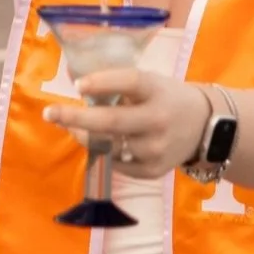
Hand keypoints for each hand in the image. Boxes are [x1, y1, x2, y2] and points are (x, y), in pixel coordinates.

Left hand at [43, 69, 212, 179]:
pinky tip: (104, 141)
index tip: (77, 85)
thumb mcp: (151, 83)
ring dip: (85, 135)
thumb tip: (78, 88)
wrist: (204, 128)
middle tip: (49, 113)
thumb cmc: (166, 98)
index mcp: (157, 90)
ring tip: (74, 126)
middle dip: (75, 118)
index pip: (130, 82)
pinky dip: (104, 151)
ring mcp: (155, 149)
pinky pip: (115, 163)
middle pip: (111, 122)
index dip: (103, 82)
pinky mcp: (152, 171)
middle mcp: (157, 120)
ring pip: (107, 145)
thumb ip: (121, 87)